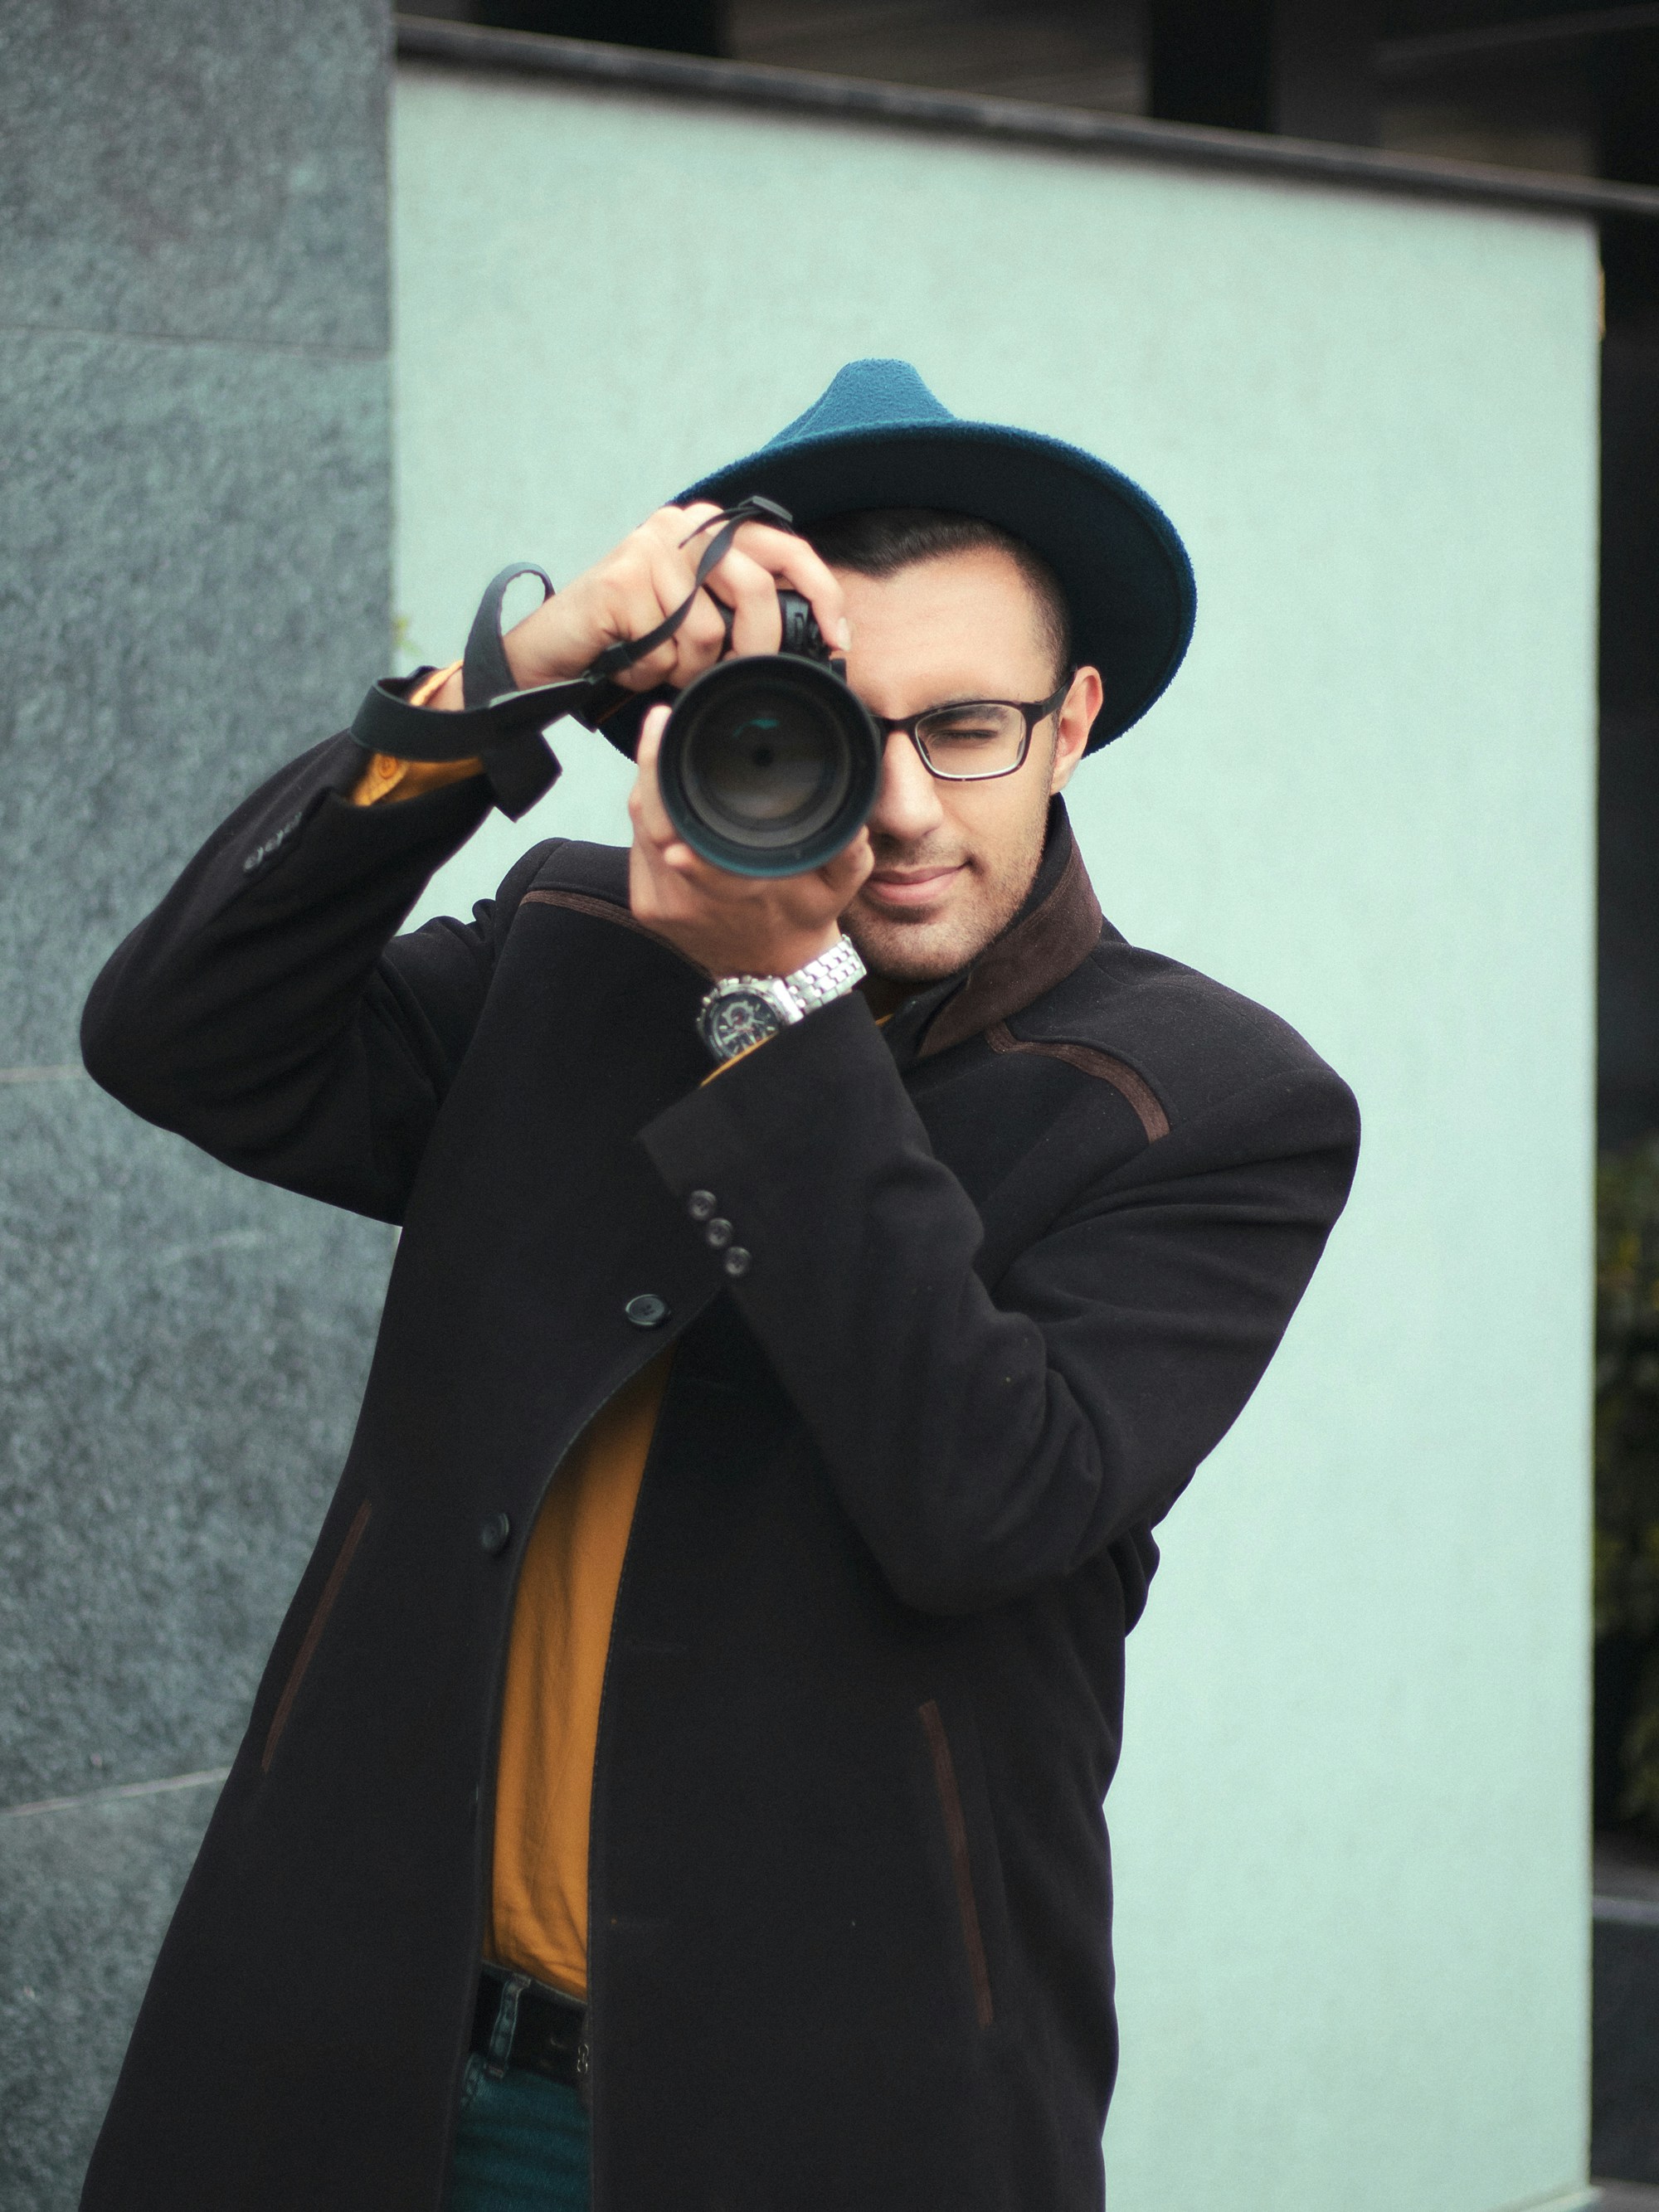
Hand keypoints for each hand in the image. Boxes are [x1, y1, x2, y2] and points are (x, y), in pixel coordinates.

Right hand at [424, 504, 850, 712]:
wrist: (553, 651)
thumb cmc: (632, 640)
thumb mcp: (699, 620)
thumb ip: (743, 612)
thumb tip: (813, 640)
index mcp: (709, 529)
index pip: (785, 548)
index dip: (821, 592)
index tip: (838, 639)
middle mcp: (681, 525)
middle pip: (755, 590)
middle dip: (756, 648)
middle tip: (739, 677)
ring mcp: (648, 549)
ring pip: (708, 632)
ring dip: (689, 669)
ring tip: (659, 664)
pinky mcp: (619, 582)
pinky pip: (665, 649)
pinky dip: (652, 673)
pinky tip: (631, 663)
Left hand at [628, 706, 873, 977]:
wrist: (772, 972)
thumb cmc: (804, 919)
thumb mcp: (841, 888)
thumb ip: (850, 854)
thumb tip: (855, 825)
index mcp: (734, 886)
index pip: (682, 827)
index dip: (662, 777)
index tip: (663, 730)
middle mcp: (689, 896)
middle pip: (650, 819)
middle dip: (650, 767)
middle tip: (661, 722)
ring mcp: (662, 904)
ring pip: (639, 830)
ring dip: (649, 787)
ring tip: (662, 745)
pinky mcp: (646, 907)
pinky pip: (637, 849)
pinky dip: (648, 817)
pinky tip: (661, 791)